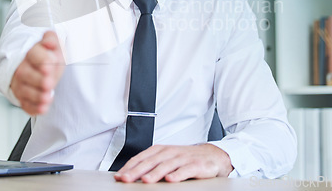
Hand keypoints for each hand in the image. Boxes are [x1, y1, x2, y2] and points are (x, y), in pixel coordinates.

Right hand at [10, 31, 65, 114]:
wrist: (42, 68)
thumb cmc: (49, 57)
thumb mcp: (55, 45)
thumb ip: (52, 40)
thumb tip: (49, 42)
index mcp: (32, 53)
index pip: (34, 54)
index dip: (42, 60)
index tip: (49, 67)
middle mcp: (22, 68)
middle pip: (25, 73)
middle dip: (37, 79)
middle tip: (49, 83)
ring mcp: (21, 84)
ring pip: (24, 90)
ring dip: (36, 95)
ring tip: (47, 97)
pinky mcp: (23, 97)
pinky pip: (25, 104)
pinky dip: (33, 108)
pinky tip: (43, 108)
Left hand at [113, 143, 232, 182]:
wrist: (211, 156)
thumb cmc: (185, 158)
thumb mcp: (166, 159)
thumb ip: (149, 166)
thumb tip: (129, 175)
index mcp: (160, 150)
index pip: (141, 157)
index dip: (130, 167)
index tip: (119, 176)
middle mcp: (170, 152)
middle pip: (151, 161)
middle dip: (137, 171)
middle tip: (126, 179)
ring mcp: (182, 158)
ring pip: (166, 165)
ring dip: (155, 173)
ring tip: (145, 180)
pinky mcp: (196, 165)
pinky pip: (185, 170)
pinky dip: (177, 174)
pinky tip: (170, 179)